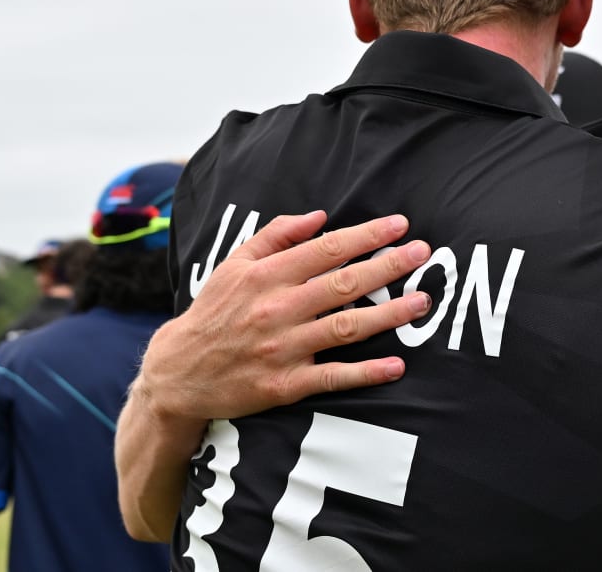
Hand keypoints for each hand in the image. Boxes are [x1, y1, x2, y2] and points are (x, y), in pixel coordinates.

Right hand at [133, 212, 432, 423]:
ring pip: (345, 327)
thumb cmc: (214, 312)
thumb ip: (276, 236)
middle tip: (422, 253)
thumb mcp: (234, 264)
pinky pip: (333, 376)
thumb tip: (320, 217)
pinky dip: (366, 372)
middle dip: (387, 265)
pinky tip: (396, 365)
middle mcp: (277, 309)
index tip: (399, 225)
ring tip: (421, 302)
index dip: (366, 235)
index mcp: (266, 276)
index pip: (326, 249)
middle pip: (343, 284)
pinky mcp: (285, 384)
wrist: (179, 371)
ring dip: (388, 315)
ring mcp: (283, 348)